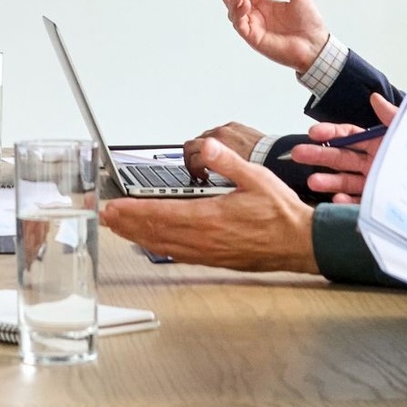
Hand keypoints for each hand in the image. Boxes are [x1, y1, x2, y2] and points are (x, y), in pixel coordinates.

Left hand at [100, 139, 317, 273]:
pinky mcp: (214, 260)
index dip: (133, 211)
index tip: (113, 207)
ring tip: (120, 228)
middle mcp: (204, 239)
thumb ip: (227, 162)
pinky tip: (153, 243)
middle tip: (106, 217)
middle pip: (155, 232)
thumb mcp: (256, 177)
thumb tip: (206, 146)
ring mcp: (208, 252)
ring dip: (139, 236)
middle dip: (127, 224)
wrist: (300, 243)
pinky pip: (179, 254)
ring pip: (164, 246)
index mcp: (210, 218)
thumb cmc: (281, 213)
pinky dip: (159, 247)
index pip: (161, 214)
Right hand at [183, 123, 264, 179]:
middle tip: (200, 171)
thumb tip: (202, 185)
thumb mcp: (233, 179)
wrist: (277, 157)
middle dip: (193, 158)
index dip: (192, 169)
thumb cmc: (259, 170)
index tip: (199, 177)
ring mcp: (228, 129)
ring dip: (205, 150)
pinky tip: (225, 153)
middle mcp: (221, 134)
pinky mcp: (235, 126)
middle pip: (192, 144)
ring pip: (204, 138)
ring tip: (212, 164)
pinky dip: (218, 142)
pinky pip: (219, 132)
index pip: (191, 155)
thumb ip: (214, 174)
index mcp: (218, 146)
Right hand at [212, 0, 329, 72]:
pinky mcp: (255, 39)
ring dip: (232, 2)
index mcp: (266, 7)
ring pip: (234, 14)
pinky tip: (244, 4)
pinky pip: (240, 26)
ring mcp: (256, 28)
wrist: (316, 46)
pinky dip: (239, 14)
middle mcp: (259, 18)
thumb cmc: (310, 26)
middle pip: (235, 3)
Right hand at [286, 92, 400, 203]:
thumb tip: (374, 97)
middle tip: (296, 154)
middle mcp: (373, 162)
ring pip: (345, 180)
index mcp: (378, 142)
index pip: (348, 135)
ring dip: (327, 180)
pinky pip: (358, 202)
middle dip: (318, 155)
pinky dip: (346, 201)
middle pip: (340, 157)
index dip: (330, 133)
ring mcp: (374, 183)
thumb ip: (392, 116)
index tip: (313, 132)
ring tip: (312, 181)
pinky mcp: (379, 202)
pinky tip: (335, 199)